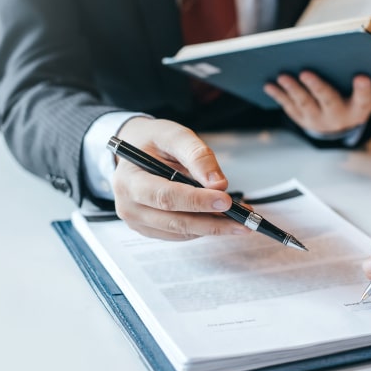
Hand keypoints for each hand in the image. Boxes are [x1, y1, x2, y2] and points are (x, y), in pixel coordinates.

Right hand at [112, 117, 250, 239]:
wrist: (136, 150)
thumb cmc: (154, 141)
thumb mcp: (174, 135)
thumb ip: (196, 155)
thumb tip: (218, 183)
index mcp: (129, 179)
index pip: (165, 197)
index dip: (197, 201)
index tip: (225, 200)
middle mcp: (128, 205)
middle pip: (174, 221)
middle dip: (212, 222)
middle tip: (243, 221)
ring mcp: (137, 221)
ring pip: (181, 232)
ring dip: (213, 227)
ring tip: (240, 219)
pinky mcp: (149, 229)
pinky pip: (180, 234)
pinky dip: (203, 228)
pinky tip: (222, 218)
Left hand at [263, 71, 370, 133]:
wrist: (339, 126)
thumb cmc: (352, 98)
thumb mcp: (361, 93)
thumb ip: (357, 80)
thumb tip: (343, 55)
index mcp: (358, 108)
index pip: (364, 99)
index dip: (363, 89)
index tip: (361, 77)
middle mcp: (338, 117)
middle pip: (328, 100)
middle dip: (316, 87)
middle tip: (305, 72)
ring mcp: (317, 120)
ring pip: (304, 104)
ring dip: (292, 89)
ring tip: (282, 76)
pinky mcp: (302, 119)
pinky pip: (289, 106)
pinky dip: (278, 95)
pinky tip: (269, 85)